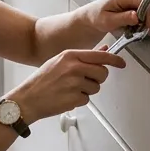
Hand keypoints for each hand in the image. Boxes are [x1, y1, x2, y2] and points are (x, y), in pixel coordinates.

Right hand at [9, 49, 126, 122]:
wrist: (27, 98)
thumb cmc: (42, 80)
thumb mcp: (60, 61)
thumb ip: (83, 56)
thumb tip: (103, 50)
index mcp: (70, 55)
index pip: (100, 56)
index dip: (114, 60)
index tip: (121, 63)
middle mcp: (74, 67)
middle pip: (102, 72)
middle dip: (98, 78)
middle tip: (85, 81)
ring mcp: (75, 83)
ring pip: (96, 87)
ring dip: (87, 90)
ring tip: (70, 89)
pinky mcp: (75, 98)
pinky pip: (87, 99)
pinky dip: (79, 100)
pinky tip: (66, 97)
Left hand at [82, 0, 149, 35]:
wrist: (94, 15)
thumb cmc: (98, 17)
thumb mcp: (108, 21)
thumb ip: (123, 18)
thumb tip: (136, 16)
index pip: (145, 1)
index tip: (149, 27)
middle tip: (144, 30)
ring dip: (149, 19)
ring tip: (139, 27)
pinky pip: (149, 8)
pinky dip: (147, 17)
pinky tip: (139, 23)